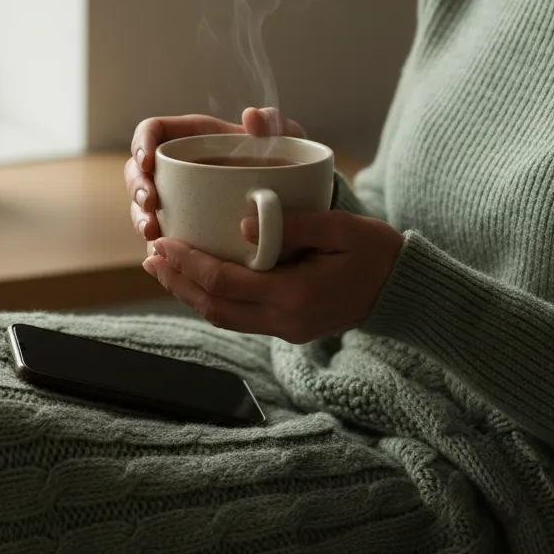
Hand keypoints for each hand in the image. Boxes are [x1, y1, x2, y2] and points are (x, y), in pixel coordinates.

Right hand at [126, 107, 305, 244]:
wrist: (296, 206)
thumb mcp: (286, 140)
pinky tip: (163, 257)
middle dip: (136, 187)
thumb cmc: (286, 165)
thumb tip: (251, 117)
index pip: (153, 131)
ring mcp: (176, 199)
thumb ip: (275, 123)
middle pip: (138, 171)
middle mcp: (178, 168)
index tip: (148, 161)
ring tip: (153, 233)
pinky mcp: (182, 227)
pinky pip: (160, 236)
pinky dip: (156, 247)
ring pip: (142, 205)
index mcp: (193, 137)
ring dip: (139, 218)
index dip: (142, 143)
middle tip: (151, 203)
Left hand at [142, 209, 404, 342]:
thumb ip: (294, 225)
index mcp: (295, 295)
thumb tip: (241, 225)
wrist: (403, 289)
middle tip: (150, 255)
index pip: (224, 283)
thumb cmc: (376, 251)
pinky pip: (238, 317)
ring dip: (188, 293)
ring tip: (162, 267)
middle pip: (214, 307)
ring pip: (222, 317)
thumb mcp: (342, 228)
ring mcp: (286, 329)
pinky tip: (197, 278)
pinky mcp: (288, 329)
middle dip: (177, 281)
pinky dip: (211, 298)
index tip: (163, 241)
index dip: (188, 263)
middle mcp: (285, 320)